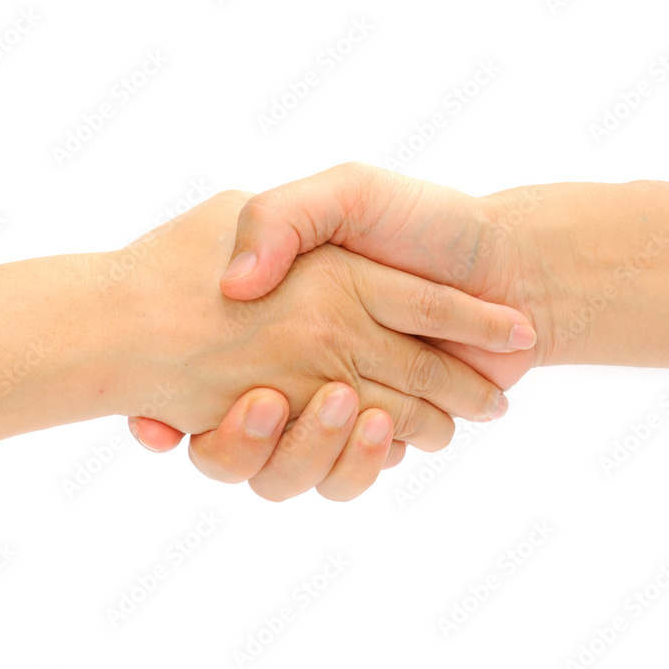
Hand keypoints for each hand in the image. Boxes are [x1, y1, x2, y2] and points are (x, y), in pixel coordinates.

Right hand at [114, 189, 534, 499]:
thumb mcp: (345, 192)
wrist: (508, 265)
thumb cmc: (425, 222)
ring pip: (285, 470)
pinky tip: (380, 427)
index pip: (196, 371)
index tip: (159, 412)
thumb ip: (281, 217)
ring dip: (304, 448)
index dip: (169, 401)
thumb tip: (236, 285)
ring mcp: (336, 408)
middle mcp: (296, 369)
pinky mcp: (376, 438)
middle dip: (237, 437)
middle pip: (232, 439)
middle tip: (260, 400)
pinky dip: (357, 462)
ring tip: (344, 402)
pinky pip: (344, 477)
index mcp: (276, 317)